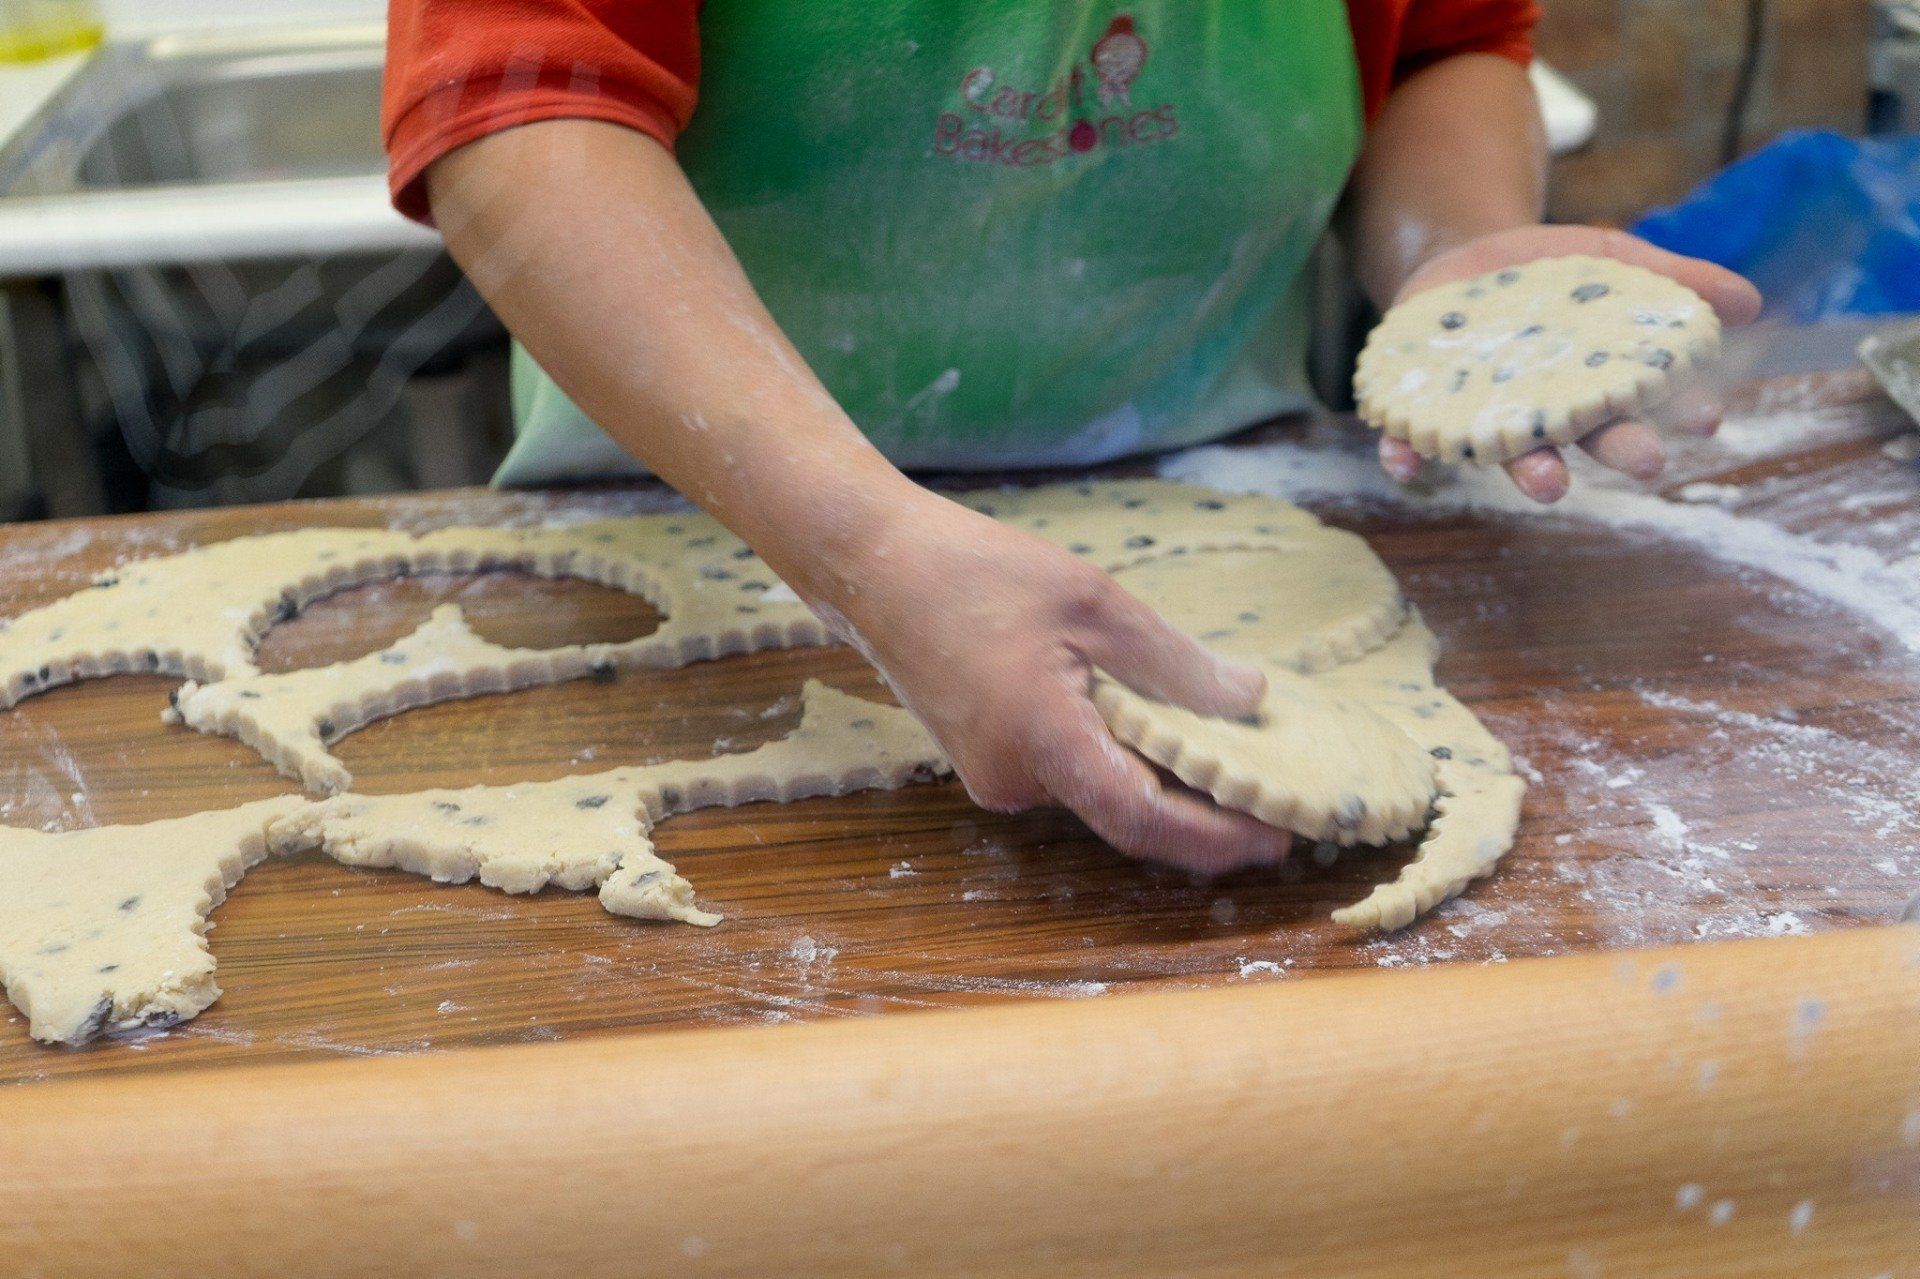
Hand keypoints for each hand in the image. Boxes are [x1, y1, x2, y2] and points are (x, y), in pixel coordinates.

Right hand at [805, 488, 1293, 873]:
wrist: (873, 566)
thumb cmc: (975, 572)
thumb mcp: (1093, 602)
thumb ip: (1173, 661)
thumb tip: (1250, 700)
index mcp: (1044, 743)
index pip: (1144, 820)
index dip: (1216, 837)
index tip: (1279, 835)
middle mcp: (1016, 780)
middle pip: (1125, 813)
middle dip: (1200, 811)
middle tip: (1272, 793)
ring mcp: (995, 775)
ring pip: (1096, 793)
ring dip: (1158, 779)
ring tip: (1227, 751)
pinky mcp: (985, 759)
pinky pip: (1067, 772)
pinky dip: (1118, 758)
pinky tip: (1156, 724)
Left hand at [1378, 225, 1762, 503]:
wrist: (1462, 260)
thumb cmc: (1552, 274)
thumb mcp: (1613, 259)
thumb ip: (1672, 278)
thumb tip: (1748, 302)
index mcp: (1597, 386)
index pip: (1647, 403)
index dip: (1678, 413)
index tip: (1710, 418)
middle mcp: (1545, 412)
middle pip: (1587, 440)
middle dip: (1618, 452)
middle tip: (1650, 463)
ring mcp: (1486, 414)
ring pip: (1508, 453)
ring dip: (1530, 471)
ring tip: (1551, 485)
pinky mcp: (1427, 409)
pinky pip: (1415, 442)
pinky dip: (1409, 455)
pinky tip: (1407, 464)